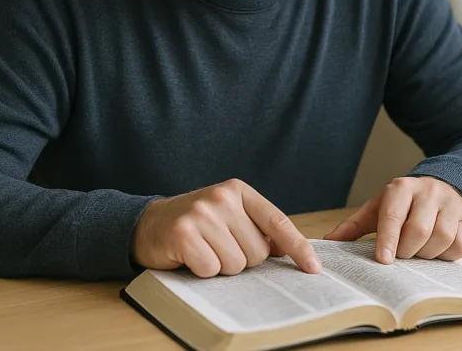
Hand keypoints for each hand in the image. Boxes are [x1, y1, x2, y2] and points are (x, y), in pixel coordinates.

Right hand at [132, 178, 321, 277]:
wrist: (149, 224)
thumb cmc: (196, 224)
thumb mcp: (228, 216)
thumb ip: (256, 228)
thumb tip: (287, 250)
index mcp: (239, 190)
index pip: (277, 222)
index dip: (298, 247)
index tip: (313, 267)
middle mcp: (222, 197)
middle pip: (257, 252)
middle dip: (241, 258)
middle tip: (218, 246)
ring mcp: (202, 214)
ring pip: (236, 264)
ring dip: (221, 266)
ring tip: (204, 250)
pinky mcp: (184, 234)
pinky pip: (211, 269)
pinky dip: (202, 270)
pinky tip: (190, 256)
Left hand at [323, 176, 461, 263]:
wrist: (443, 187)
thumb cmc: (404, 204)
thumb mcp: (378, 208)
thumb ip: (354, 226)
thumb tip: (328, 243)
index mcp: (401, 188)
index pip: (393, 215)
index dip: (388, 240)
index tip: (383, 260)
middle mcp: (428, 192)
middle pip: (418, 230)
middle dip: (406, 251)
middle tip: (400, 256)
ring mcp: (451, 204)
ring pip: (440, 238)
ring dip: (426, 254)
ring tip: (417, 252)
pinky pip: (459, 246)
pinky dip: (445, 255)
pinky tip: (435, 251)